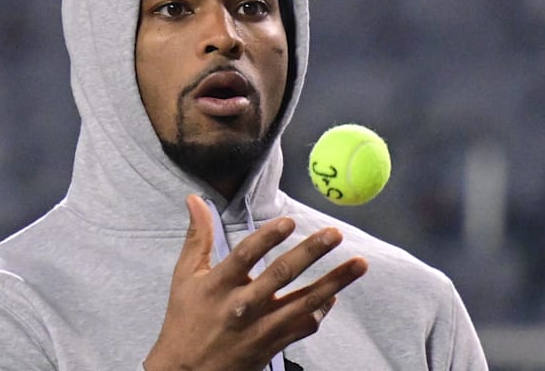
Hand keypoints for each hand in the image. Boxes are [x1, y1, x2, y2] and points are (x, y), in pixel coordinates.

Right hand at [143, 194, 367, 370]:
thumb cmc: (186, 319)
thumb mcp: (185, 276)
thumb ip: (197, 236)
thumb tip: (196, 199)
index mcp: (218, 285)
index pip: (245, 256)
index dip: (267, 238)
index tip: (289, 222)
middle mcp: (242, 306)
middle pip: (280, 276)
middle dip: (311, 253)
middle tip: (334, 234)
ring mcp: (261, 328)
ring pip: (303, 302)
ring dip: (334, 282)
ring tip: (359, 264)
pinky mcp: (273, 344)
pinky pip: (304, 325)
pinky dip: (322, 309)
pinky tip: (336, 294)